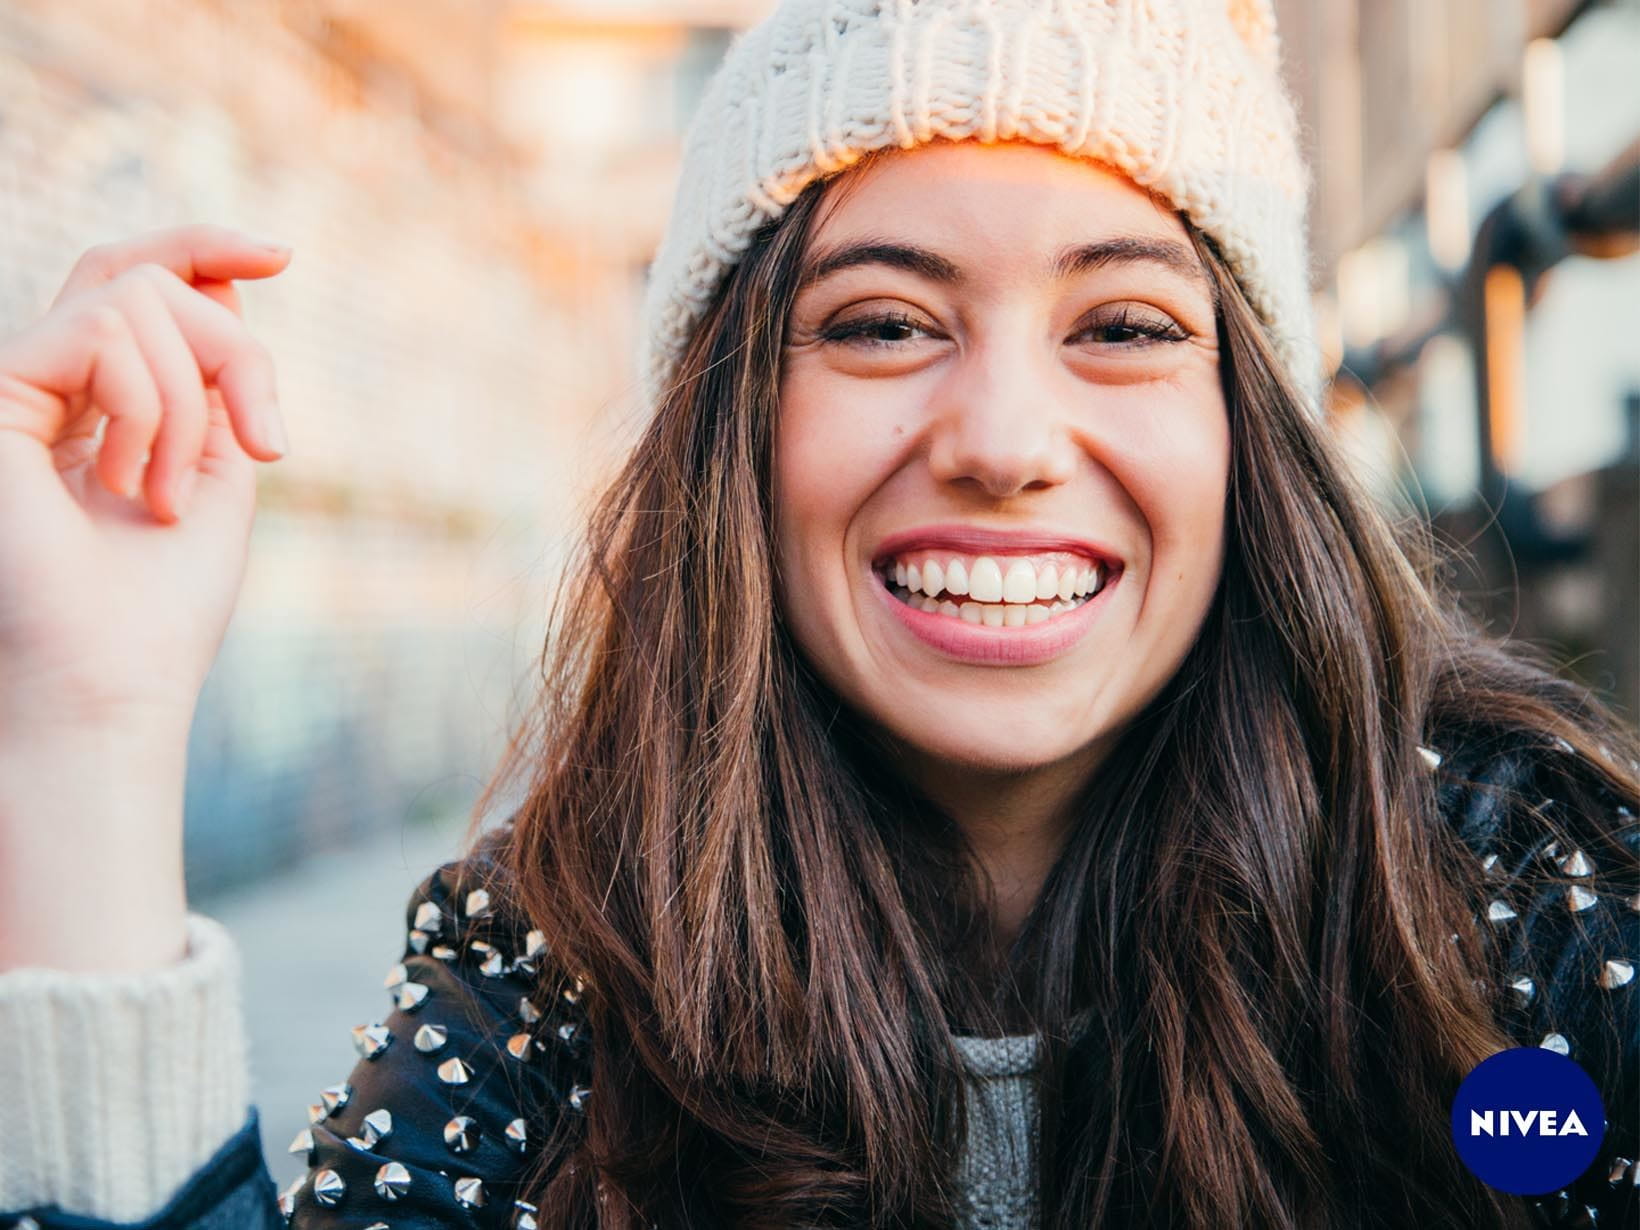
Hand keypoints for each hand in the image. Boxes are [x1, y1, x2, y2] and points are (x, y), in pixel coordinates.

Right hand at [0, 224, 292, 736]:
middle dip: (233, 348)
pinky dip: (150, 405)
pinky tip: (132, 486)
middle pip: (145, 277)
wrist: (111, 679)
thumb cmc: (165, 601)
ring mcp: (17, 386)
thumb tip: (220, 283)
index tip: (281, 255)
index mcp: (98, 401)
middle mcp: (50, 385)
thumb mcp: (217, 469)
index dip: (205, 249)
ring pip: (135, 298)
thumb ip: (215, 379)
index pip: (139, 285)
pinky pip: (103, 329)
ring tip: (163, 498)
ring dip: (186, 404)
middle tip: (262, 446)